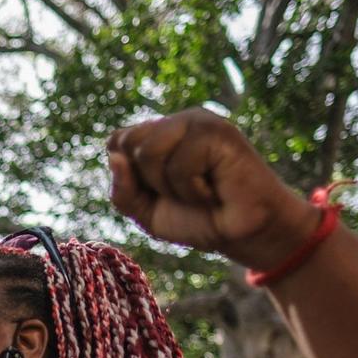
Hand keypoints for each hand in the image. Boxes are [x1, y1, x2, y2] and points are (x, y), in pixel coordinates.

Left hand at [107, 110, 322, 270]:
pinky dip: (193, 190)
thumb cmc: (199, 219)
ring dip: (172, 187)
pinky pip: (180, 164)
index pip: (116, 141)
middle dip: (149, 182)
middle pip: (128, 143)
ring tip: (201, 190)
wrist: (244, 235)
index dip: (130, 177)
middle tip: (184, 192)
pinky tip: (216, 190)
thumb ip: (122, 190)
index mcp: (158, 133)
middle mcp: (177, 122)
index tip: (161, 193)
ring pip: (149, 152)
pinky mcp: (219, 131)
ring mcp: (199, 121)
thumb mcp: (147, 213)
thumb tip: (114, 156)